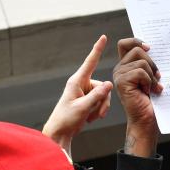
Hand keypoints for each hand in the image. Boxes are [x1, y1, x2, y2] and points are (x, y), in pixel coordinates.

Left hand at [43, 35, 112, 154]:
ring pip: (103, 95)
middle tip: (96, 114)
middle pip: (102, 86)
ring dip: (100, 108)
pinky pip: (100, 102)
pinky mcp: (87, 100)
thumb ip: (97, 95)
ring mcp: (84, 92)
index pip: (90, 62)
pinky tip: (89, 118)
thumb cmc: (66, 119)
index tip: (103, 37)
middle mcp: (81, 84)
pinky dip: (98, 111)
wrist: (61, 132)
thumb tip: (109, 84)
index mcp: (77, 82)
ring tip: (90, 117)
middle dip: (102, 101)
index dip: (97, 49)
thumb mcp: (83, 107)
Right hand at [113, 37, 161, 156]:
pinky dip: (149, 81)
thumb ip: (148, 64)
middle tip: (158, 77)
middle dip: (152, 62)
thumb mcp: (151, 78)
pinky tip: (149, 92)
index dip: (137, 41)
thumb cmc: (151, 101)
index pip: (125, 43)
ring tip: (153, 87)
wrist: (147, 120)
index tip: (149, 48)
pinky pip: (140, 72)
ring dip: (152, 75)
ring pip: (141, 61)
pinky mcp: (122, 82)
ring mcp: (119, 75)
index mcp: (126, 66)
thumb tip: (154, 49)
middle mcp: (120, 69)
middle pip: (136, 49)